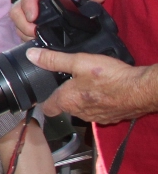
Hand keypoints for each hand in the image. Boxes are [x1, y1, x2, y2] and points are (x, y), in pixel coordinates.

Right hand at [11, 0, 105, 38]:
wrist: (78, 5)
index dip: (27, 4)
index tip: (34, 17)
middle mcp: (33, 0)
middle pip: (16, 10)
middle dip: (22, 24)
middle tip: (34, 34)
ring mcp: (30, 13)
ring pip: (17, 23)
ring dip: (24, 32)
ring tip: (37, 40)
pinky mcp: (31, 25)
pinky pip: (23, 32)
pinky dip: (28, 38)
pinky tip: (39, 44)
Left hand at [30, 48, 157, 122]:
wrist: (140, 90)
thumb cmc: (110, 77)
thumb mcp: (79, 62)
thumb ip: (54, 60)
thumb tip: (32, 55)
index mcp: (67, 101)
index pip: (47, 109)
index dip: (44, 100)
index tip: (45, 92)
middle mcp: (79, 113)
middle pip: (65, 107)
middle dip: (65, 96)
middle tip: (69, 81)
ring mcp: (96, 117)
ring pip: (82, 110)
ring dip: (82, 100)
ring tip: (88, 84)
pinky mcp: (111, 118)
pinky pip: (98, 111)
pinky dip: (98, 103)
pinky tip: (104, 91)